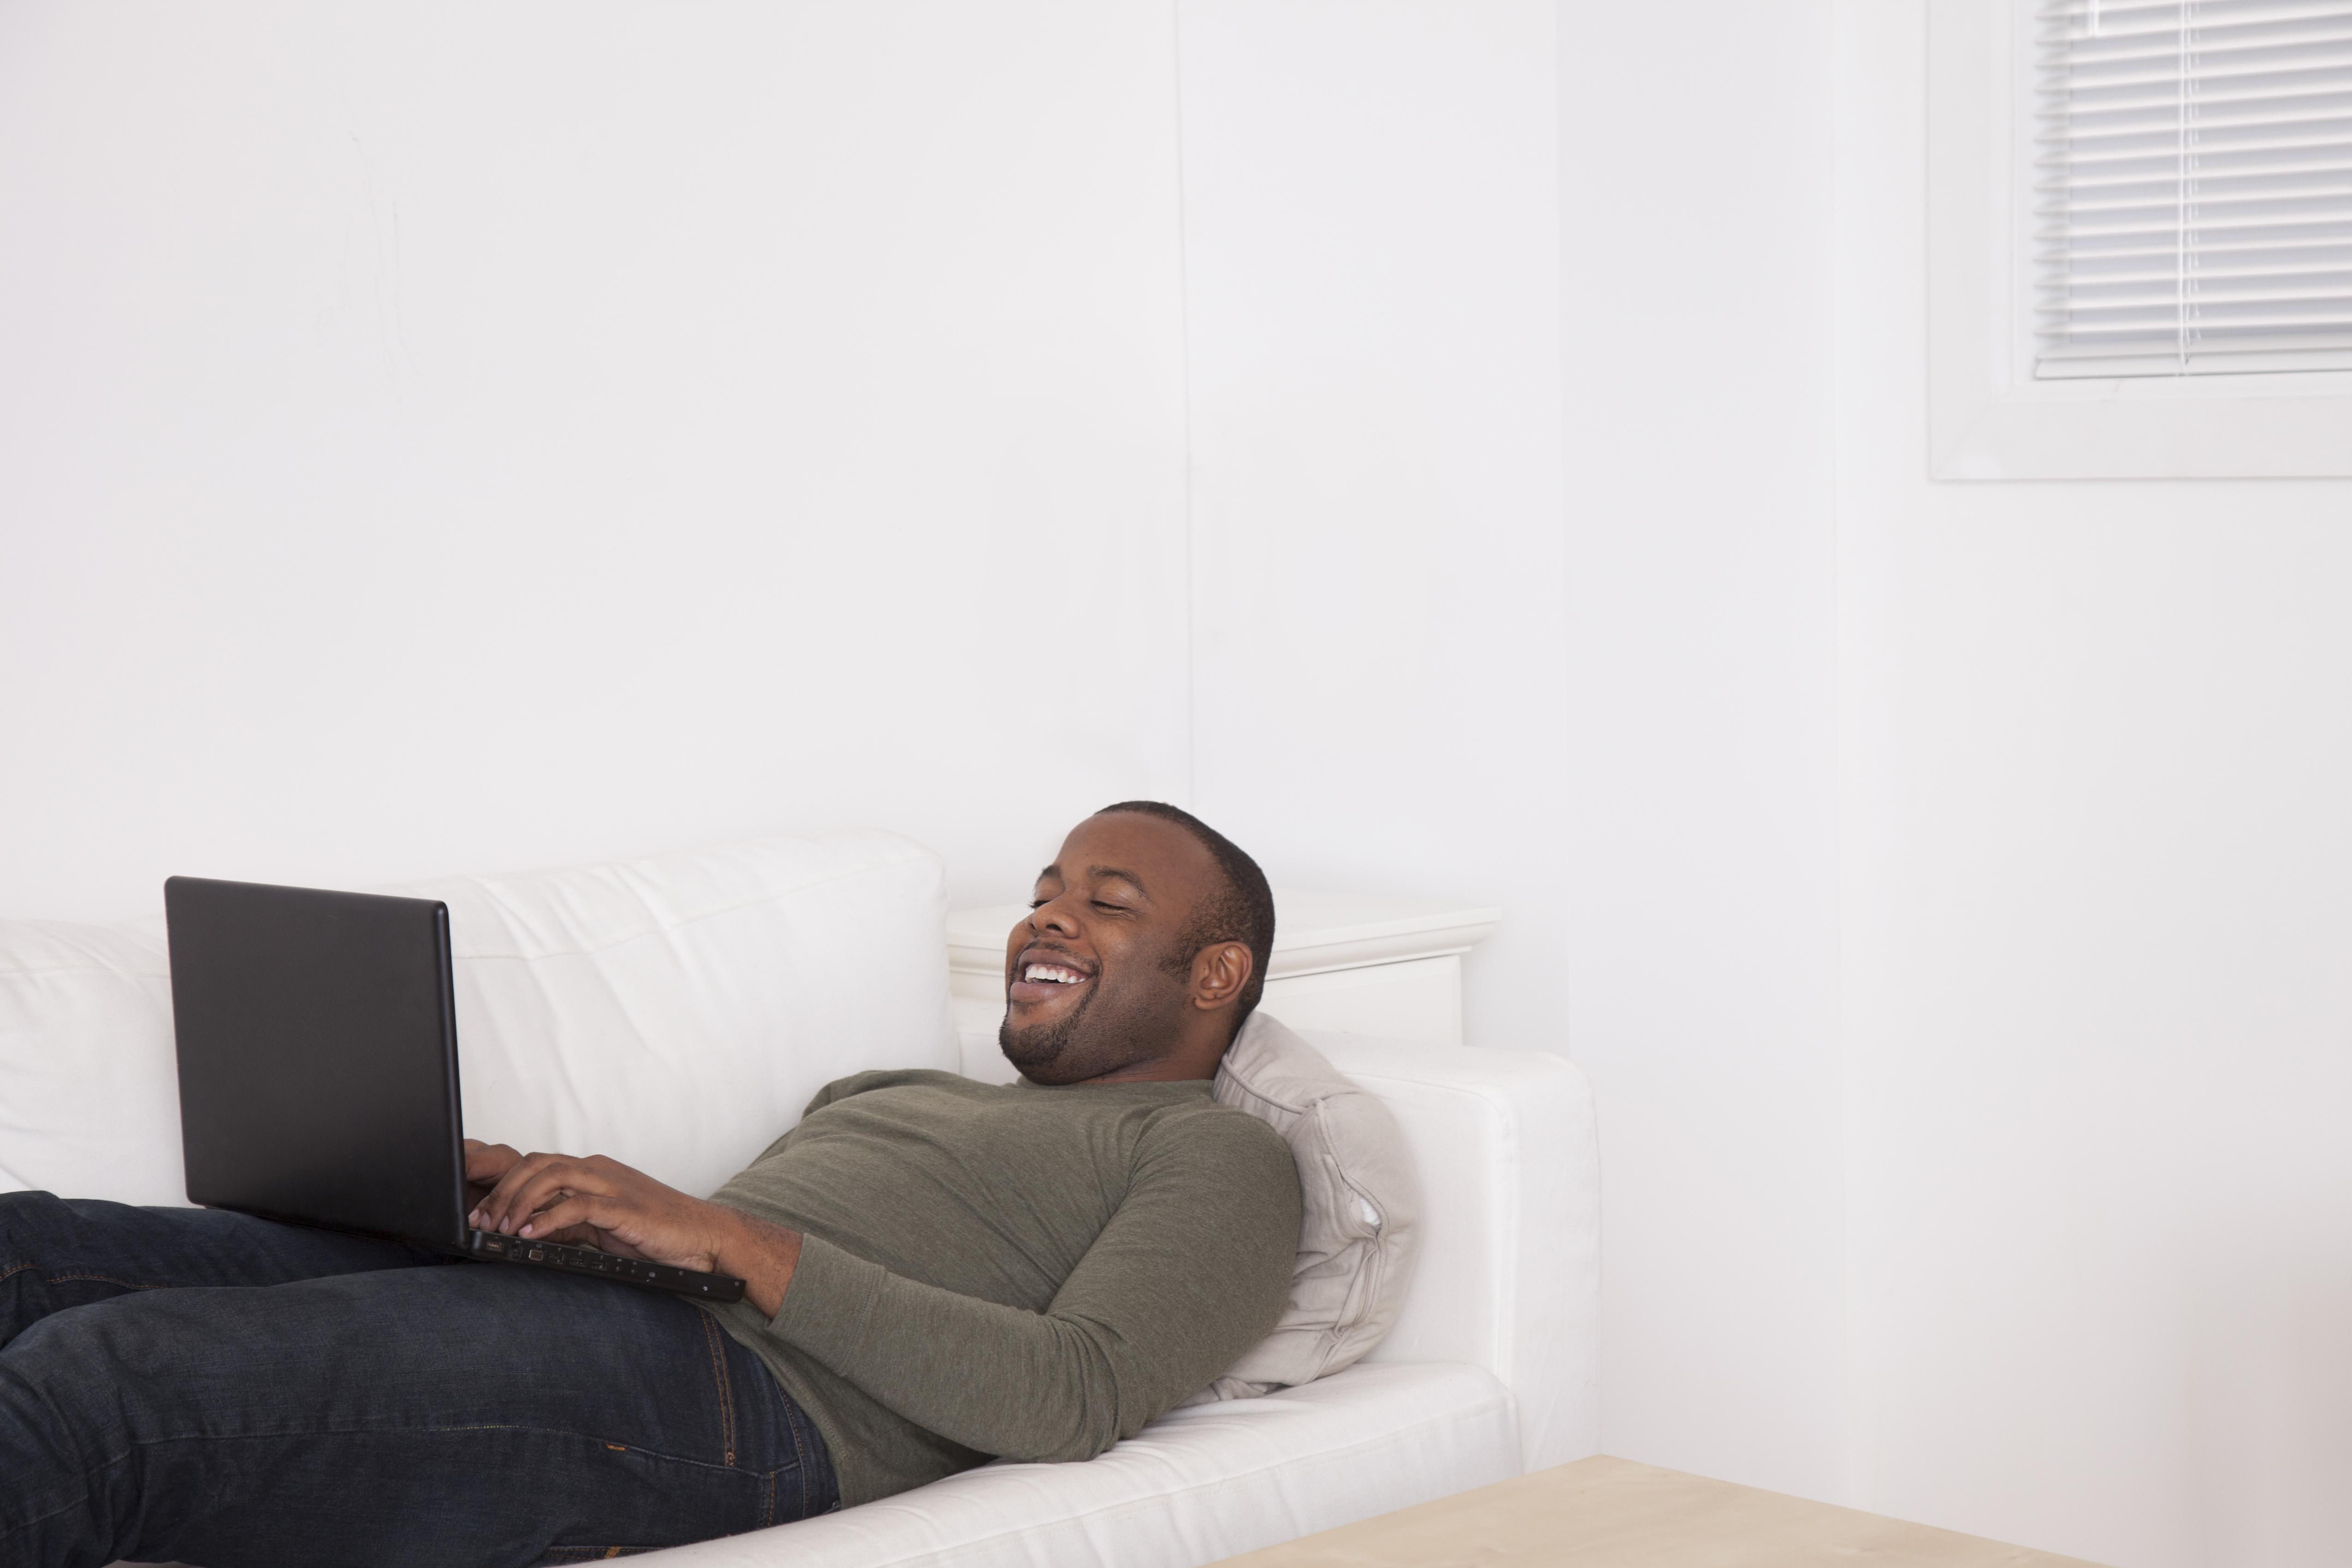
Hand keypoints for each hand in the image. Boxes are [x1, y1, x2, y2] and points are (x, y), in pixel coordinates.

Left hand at [463, 1141, 802, 1312]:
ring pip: (550, 1176)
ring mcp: (611, 1184)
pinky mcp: (624, 1206)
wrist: (706, 1237)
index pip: (535, 1164)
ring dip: (517, 1202)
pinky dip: (547, 1218)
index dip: (500, 1184)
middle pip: (535, 1164)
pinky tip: (529, 1236)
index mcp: (591, 1171)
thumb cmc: (656, 1233)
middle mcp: (597, 1169)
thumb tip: (526, 1231)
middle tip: (479, 1221)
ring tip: (499, 1229)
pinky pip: (577, 1204)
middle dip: (499, 1191)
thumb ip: (567, 1223)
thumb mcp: (602, 1228)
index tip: (476, 1212)